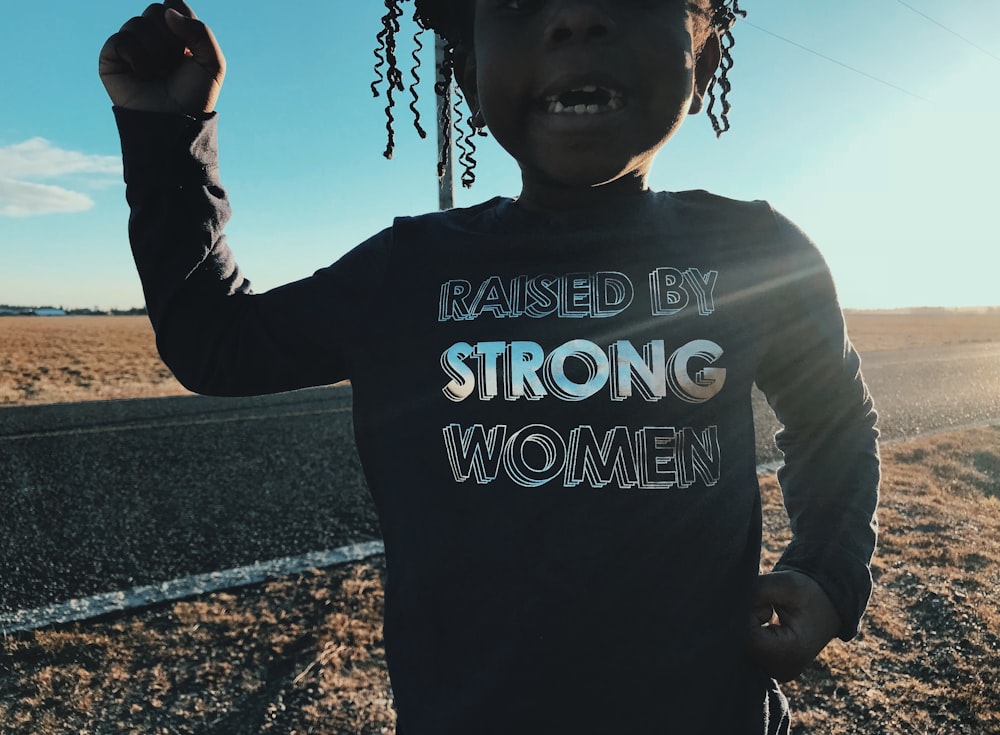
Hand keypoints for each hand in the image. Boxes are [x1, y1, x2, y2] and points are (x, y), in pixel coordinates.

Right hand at [98, 0, 224, 114]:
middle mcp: (150, 36)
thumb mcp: (212, 64)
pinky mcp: (111, 57)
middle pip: (156, 10)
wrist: (175, 121)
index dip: (184, 21)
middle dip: (171, 40)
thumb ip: (201, 31)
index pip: (174, 4)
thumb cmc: (194, 96)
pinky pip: (121, 40)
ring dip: (156, 53)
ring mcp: (130, 45)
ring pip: (138, 24)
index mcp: (175, 34)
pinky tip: (144, 75)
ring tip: (159, 74)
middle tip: (174, 65)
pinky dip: (138, 58)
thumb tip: (167, 11)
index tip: (188, 47)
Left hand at [745, 570, 841, 681]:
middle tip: (766, 604)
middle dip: (744, 620)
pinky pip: (746, 649)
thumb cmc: (807, 593)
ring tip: (768, 613)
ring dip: (746, 625)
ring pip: (740, 646)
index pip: (745, 635)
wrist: (827, 607)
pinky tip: (764, 622)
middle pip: (740, 644)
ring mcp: (774, 673)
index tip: (762, 600)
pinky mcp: (767, 669)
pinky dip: (749, 632)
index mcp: (790, 653)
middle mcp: (781, 670)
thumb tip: (726, 597)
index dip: (744, 614)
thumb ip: (756, 590)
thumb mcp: (785, 583)